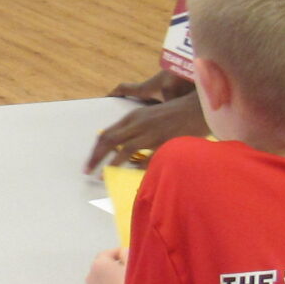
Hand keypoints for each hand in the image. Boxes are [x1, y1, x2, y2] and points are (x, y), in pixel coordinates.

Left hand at [86, 87, 209, 171]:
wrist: (197, 108)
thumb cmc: (173, 114)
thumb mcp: (148, 117)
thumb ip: (134, 129)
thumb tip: (120, 147)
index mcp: (133, 117)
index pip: (106, 134)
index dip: (95, 149)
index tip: (88, 163)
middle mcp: (139, 123)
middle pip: (110, 140)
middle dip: (95, 157)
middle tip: (87, 171)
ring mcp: (152, 133)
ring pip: (125, 149)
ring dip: (111, 163)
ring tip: (101, 176)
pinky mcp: (165, 141)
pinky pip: (148, 157)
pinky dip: (138, 166)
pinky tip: (131, 173)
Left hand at [86, 247, 128, 283]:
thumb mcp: (135, 264)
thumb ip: (126, 253)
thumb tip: (122, 252)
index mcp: (99, 265)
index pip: (107, 253)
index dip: (119, 253)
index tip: (130, 257)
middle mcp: (90, 278)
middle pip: (102, 268)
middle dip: (114, 267)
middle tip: (129, 271)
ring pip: (101, 282)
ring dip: (110, 280)